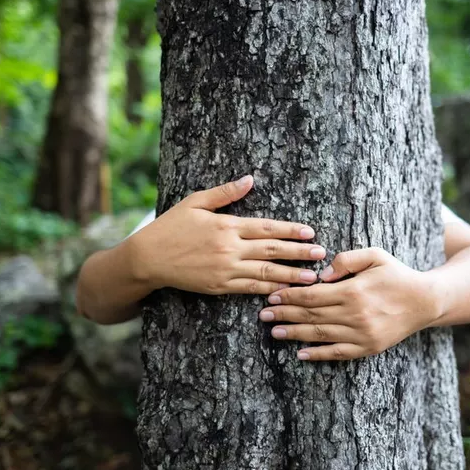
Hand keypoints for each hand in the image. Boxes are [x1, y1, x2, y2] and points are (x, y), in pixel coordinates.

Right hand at [127, 175, 325, 294]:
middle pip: (271, 250)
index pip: (266, 227)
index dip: (290, 230)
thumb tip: (250, 179)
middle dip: (299, 253)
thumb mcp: (196, 201)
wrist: (148, 258)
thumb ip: (225, 193)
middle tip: (321, 254)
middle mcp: (229, 248)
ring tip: (312, 277)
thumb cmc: (171, 226)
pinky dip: (269, 290)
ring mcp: (225, 270)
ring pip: (265, 273)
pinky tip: (285, 291)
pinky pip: (249, 289)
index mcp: (226, 225)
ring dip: (291, 275)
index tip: (310, 232)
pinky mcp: (219, 286)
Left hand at [259, 248, 441, 360]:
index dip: (289, 296)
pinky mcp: (368, 348)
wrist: (425, 301)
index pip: (312, 295)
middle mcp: (355, 315)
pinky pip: (337, 353)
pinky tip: (300, 353)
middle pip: (311, 316)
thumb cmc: (396, 274)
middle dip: (284, 314)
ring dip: (294, 334)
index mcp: (353, 291)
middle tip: (263, 314)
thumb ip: (346, 259)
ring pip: (319, 335)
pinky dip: (317, 355)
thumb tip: (322, 272)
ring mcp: (361, 334)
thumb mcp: (375, 255)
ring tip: (274, 332)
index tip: (272, 295)